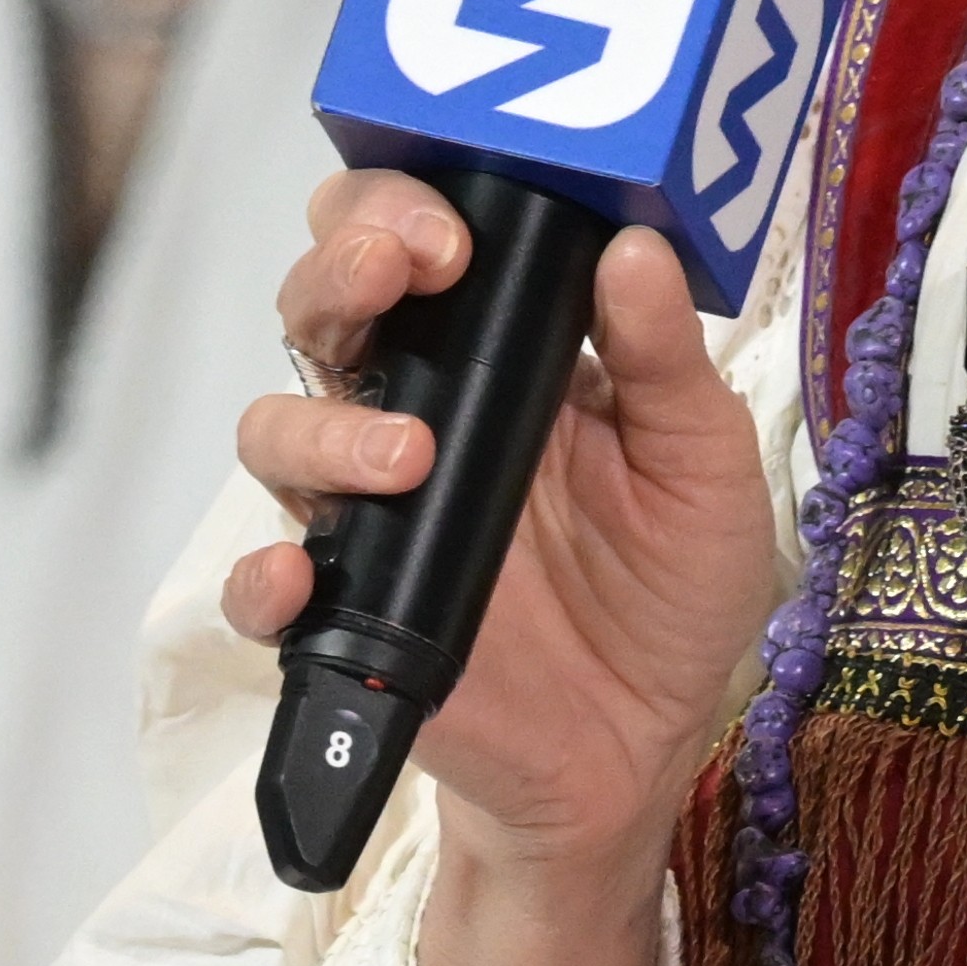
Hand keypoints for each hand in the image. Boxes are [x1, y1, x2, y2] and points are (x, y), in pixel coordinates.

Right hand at [226, 186, 782, 965]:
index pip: (409, 246)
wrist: (636, 757)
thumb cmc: (670, 594)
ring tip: (408, 460)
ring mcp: (369, 518)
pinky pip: (263, 590)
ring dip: (323, 427)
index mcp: (494, 362)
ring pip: (277, 431)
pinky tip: (302, 575)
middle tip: (400, 269)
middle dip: (339, 267)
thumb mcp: (704, 471)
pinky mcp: (345, 618)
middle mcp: (412, 419)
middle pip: (324, 309)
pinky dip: (262, 579)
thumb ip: (668, 364)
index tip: (453, 227)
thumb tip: (633, 246)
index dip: (401, 208)